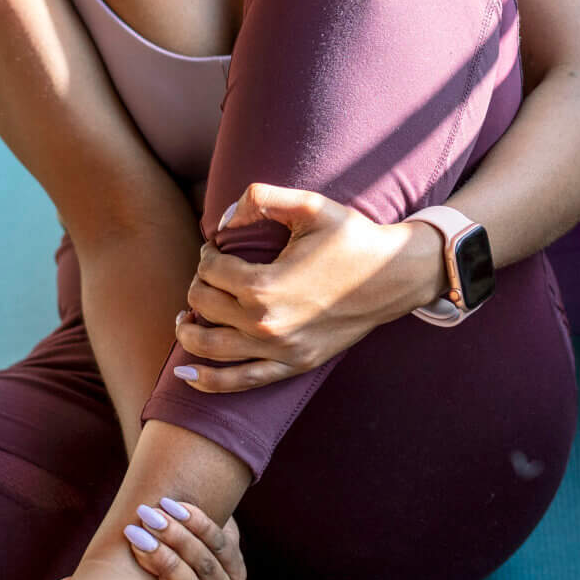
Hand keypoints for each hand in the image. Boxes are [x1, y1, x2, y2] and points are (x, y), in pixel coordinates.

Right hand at [35, 499, 246, 579]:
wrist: (177, 546)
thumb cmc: (136, 579)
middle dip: (165, 566)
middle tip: (134, 537)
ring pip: (209, 568)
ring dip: (179, 539)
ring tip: (148, 516)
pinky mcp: (236, 564)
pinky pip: (222, 543)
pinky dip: (197, 523)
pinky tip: (171, 507)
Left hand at [171, 183, 444, 391]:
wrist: (394, 277)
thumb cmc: (352, 237)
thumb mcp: (309, 204)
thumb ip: (260, 197)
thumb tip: (220, 222)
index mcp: (265, 285)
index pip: (211, 271)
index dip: (207, 255)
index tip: (217, 248)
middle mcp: (266, 323)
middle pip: (204, 306)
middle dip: (198, 286)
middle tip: (210, 274)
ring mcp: (279, 350)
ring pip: (210, 348)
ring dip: (188, 332)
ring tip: (185, 318)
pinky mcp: (293, 365)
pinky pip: (240, 382)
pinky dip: (208, 381)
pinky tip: (185, 374)